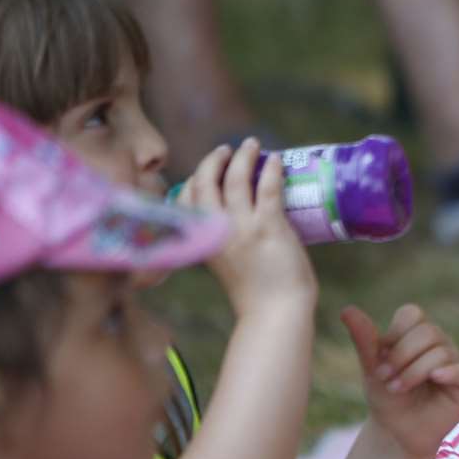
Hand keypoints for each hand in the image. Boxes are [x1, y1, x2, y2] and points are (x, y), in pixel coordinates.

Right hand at [179, 138, 314, 314]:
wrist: (275, 313)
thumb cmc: (255, 293)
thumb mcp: (224, 264)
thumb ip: (222, 240)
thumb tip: (232, 218)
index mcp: (201, 241)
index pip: (183, 201)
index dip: (193, 181)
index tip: (206, 170)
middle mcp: (216, 230)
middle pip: (205, 183)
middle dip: (213, 161)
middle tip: (227, 149)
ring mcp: (242, 228)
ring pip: (237, 180)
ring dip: (243, 157)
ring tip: (252, 144)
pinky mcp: (270, 227)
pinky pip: (267, 189)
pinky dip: (270, 170)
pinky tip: (275, 160)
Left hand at [342, 303, 458, 458]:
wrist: (397, 433)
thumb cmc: (387, 399)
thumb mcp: (372, 369)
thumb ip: (364, 340)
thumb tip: (347, 310)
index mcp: (416, 334)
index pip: (412, 314)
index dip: (395, 335)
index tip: (381, 358)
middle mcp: (440, 343)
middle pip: (428, 332)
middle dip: (402, 356)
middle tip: (386, 378)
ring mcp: (455, 361)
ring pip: (441, 352)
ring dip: (413, 372)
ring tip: (398, 389)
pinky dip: (447, 373)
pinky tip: (434, 380)